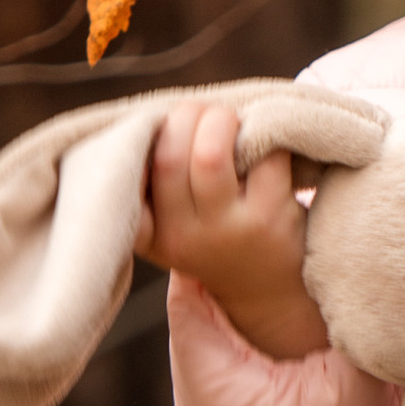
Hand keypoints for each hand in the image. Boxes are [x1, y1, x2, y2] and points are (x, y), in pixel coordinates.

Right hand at [139, 102, 328, 361]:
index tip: (168, 123)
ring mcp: (229, 229)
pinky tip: (264, 140)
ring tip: (232, 121)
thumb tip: (158, 116)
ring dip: (223, 120)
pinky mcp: (270, 218)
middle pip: (170, 155)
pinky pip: (264, 154)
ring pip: (212, 153)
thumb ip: (156, 185)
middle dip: (188, 115)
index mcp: (152, 233)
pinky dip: (265, 134)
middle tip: (204, 112)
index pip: (133, 169)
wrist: (270, 293)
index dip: (151, 131)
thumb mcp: (173, 225)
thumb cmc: (217, 238)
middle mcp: (184, 236)